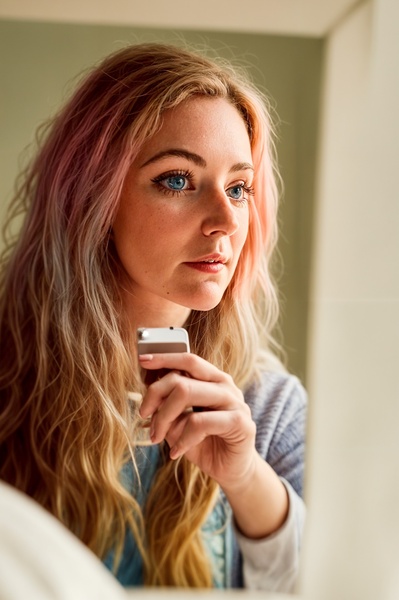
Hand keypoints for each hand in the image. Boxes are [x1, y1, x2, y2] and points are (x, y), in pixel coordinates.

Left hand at [138, 352, 256, 489]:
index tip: (142, 361)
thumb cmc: (205, 443)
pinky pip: (198, 423)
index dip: (164, 358)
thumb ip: (169, 407)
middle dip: (154, 395)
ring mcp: (235, 402)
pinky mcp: (240, 423)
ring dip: (164, 418)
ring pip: (186, 393)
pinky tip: (176, 452)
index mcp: (213, 379)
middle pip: (180, 378)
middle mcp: (225, 385)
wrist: (232, 470)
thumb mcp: (180, 423)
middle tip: (143, 416)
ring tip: (156, 437)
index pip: (188, 360)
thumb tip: (148, 399)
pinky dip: (181, 440)